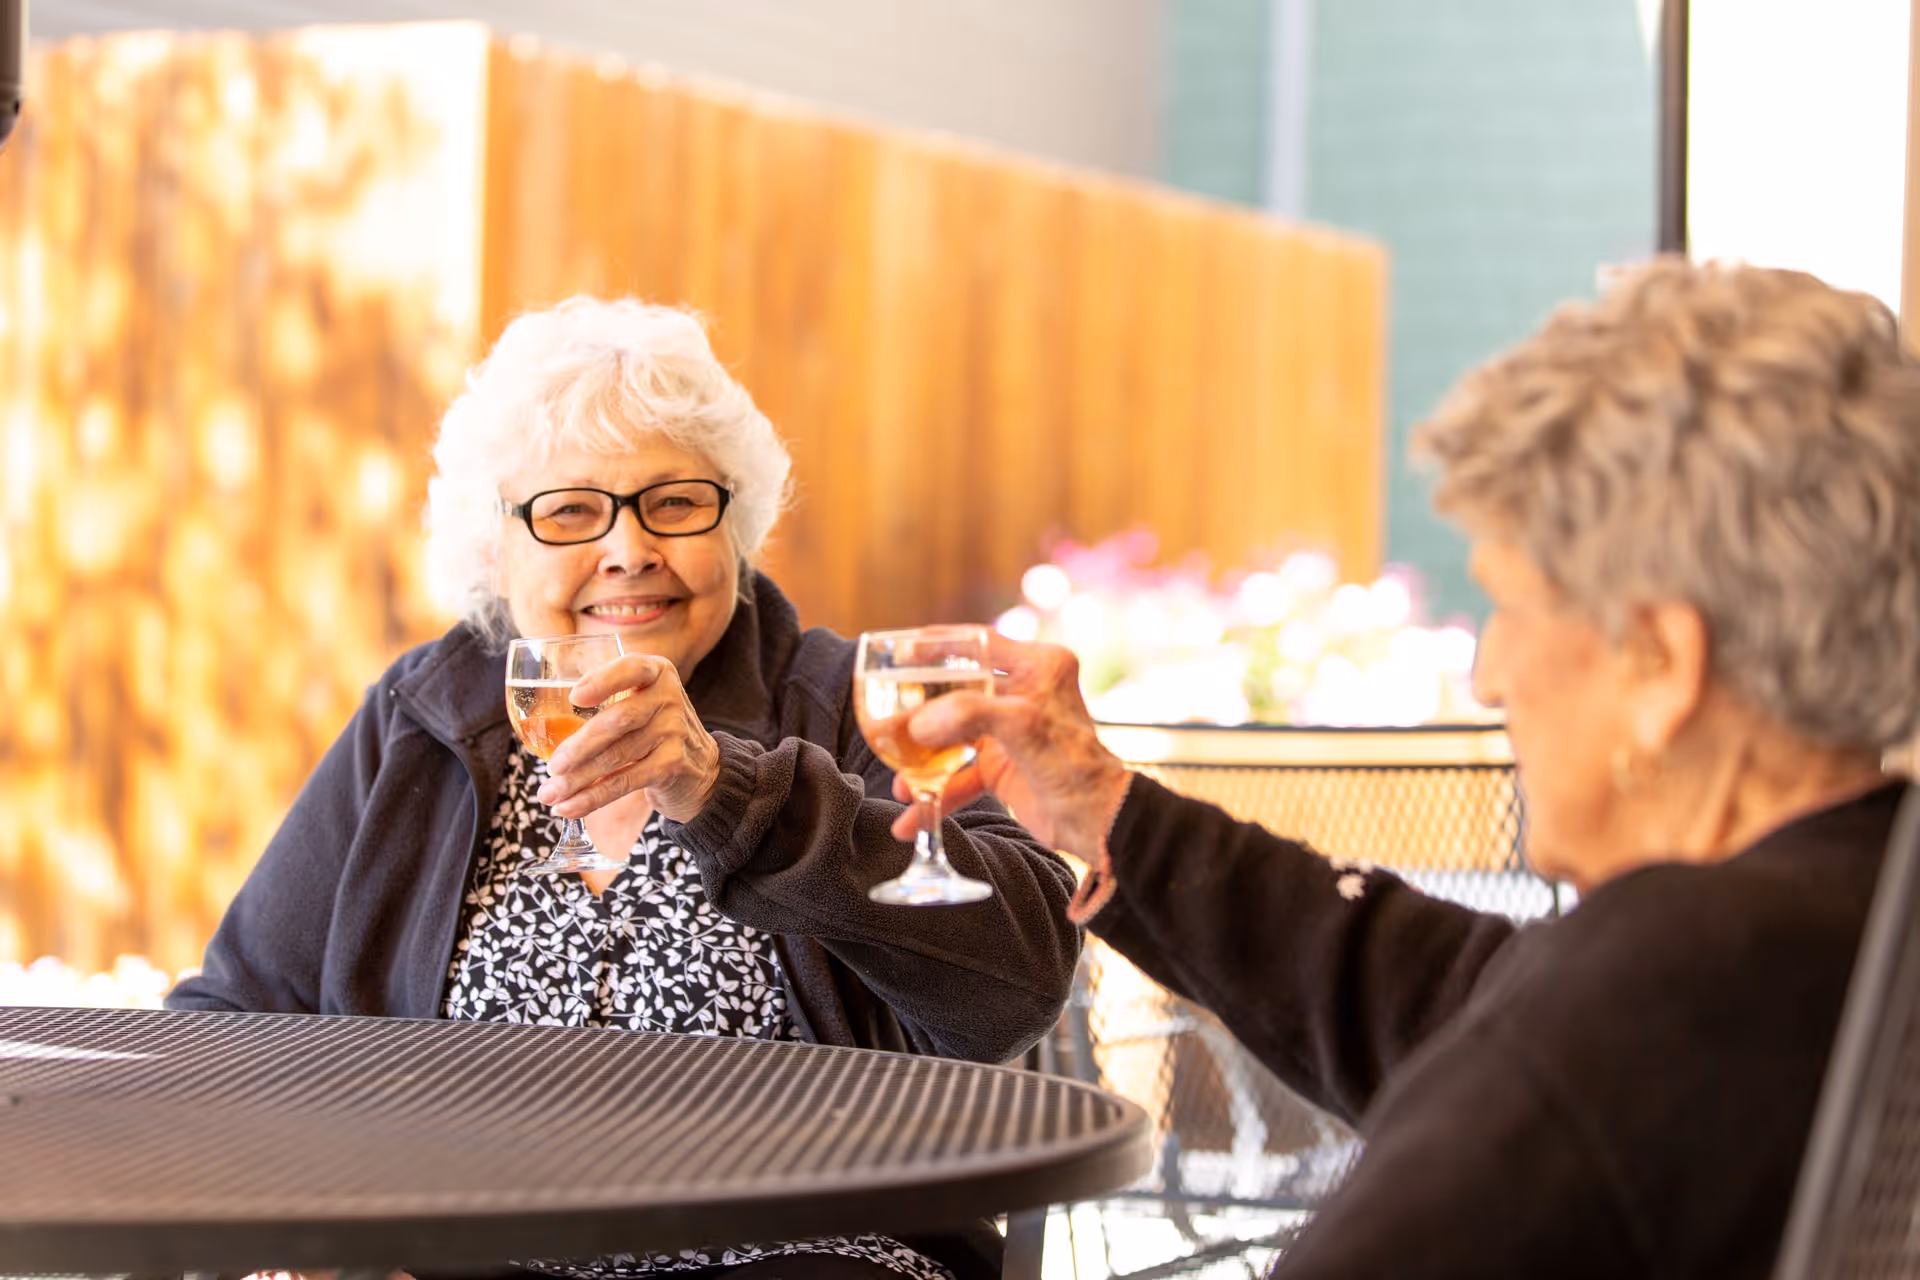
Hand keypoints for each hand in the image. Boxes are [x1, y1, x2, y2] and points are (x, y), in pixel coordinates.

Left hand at [538, 653, 720, 822]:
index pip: (632, 668)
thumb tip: (542, 724)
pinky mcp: (673, 765)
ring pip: (617, 756)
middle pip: (618, 720)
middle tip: (552, 767)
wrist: (701, 769)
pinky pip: (625, 782)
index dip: (603, 680)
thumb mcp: (642, 703)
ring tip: (549, 793)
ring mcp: (674, 732)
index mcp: (656, 674)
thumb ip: (607, 700)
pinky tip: (569, 808)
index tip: (574, 697)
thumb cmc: (653, 731)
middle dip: (579, 746)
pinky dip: (592, 798)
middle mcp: (669, 698)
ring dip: (577, 779)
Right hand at [888, 636, 1131, 862]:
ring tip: (895, 779)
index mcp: (1038, 667)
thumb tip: (917, 726)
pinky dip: (936, 795)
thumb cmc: (1074, 767)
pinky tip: (912, 817)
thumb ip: (968, 714)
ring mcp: (1009, 732)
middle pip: (955, 690)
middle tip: (885, 719)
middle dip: (917, 711)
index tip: (900, 650)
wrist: (1098, 823)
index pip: (978, 642)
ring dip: (921, 761)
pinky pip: (959, 775)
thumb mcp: (1023, 727)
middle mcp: (1023, 694)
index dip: (937, 643)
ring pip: (951, 736)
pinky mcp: (1002, 767)